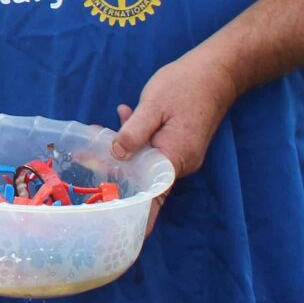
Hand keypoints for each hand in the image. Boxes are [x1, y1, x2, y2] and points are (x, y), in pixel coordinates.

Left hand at [111, 52, 237, 231]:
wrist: (218, 70)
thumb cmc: (186, 85)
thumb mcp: (153, 105)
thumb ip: (133, 132)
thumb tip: (116, 155)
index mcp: (175, 157)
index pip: (155, 196)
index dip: (139, 216)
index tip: (122, 232)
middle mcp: (181, 161)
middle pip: (144, 177)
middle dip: (116, 171)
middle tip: (85, 161)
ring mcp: (181, 152)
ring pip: (145, 159)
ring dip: (123, 148)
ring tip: (97, 133)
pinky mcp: (178, 140)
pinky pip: (153, 146)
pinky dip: (136, 135)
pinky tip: (123, 116)